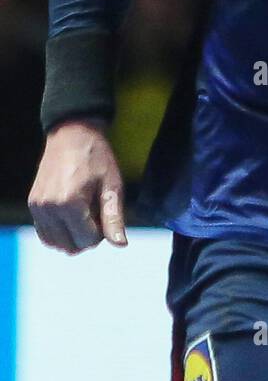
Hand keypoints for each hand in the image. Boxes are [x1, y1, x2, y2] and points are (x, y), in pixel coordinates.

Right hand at [27, 118, 127, 255]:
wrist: (72, 134)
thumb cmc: (97, 158)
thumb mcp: (112, 186)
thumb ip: (114, 218)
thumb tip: (120, 245)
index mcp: (69, 204)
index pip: (88, 241)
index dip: (102, 232)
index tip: (104, 210)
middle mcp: (49, 208)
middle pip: (71, 246)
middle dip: (87, 236)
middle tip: (95, 211)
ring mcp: (38, 208)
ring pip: (57, 243)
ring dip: (72, 235)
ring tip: (83, 211)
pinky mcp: (33, 205)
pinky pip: (45, 234)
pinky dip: (60, 231)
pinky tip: (71, 214)